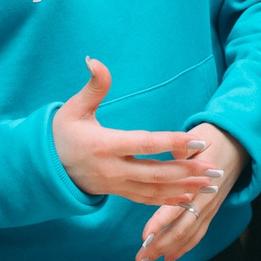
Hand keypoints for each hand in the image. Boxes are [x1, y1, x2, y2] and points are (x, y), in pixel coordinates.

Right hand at [52, 59, 217, 204]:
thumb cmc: (61, 134)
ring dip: (185, 187)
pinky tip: (190, 198)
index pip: (144, 144)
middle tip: (214, 167)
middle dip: (188, 171)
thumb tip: (95, 60)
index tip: (197, 141)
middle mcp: (113, 169)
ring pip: (155, 190)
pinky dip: (169, 200)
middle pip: (156, 173)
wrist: (45, 168)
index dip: (172, 143)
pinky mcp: (118, 193)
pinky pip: (147, 200)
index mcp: (104, 145)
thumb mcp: (73, 108)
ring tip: (211, 183)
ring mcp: (116, 185)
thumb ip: (93, 87)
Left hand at [134, 123, 248, 260]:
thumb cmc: (213, 138)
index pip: (179, 206)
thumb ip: (183, 148)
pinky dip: (183, 249)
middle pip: (183, 229)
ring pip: (189, 236)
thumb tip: (173, 150)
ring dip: (169, 251)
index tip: (145, 236)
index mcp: (200, 181)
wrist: (239, 144)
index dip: (161, 222)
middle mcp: (207, 199)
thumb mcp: (198, 138)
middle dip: (160, 245)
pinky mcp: (211, 212)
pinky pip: (198, 235)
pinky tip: (169, 259)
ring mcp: (210, 208)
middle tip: (140, 258)